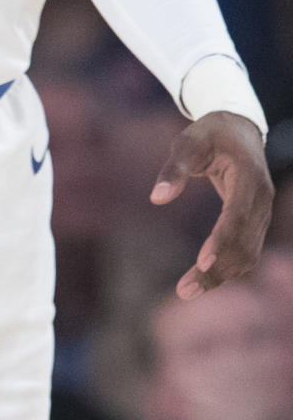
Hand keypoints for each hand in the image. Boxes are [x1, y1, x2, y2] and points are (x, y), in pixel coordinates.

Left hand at [150, 112, 273, 298]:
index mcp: (248, 177)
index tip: (201, 264)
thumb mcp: (188, 141)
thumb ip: (174, 168)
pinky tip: (204, 279)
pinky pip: (247, 251)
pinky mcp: (257, 221)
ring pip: (248, 254)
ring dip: (222, 275)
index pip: (237, 216)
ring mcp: (263, 212)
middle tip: (184, 291)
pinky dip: (229, 268)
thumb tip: (156, 198)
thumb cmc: (210, 134)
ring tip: (188, 290)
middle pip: (244, 244)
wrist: (239, 128)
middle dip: (216, 270)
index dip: (221, 241)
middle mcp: (262, 199)